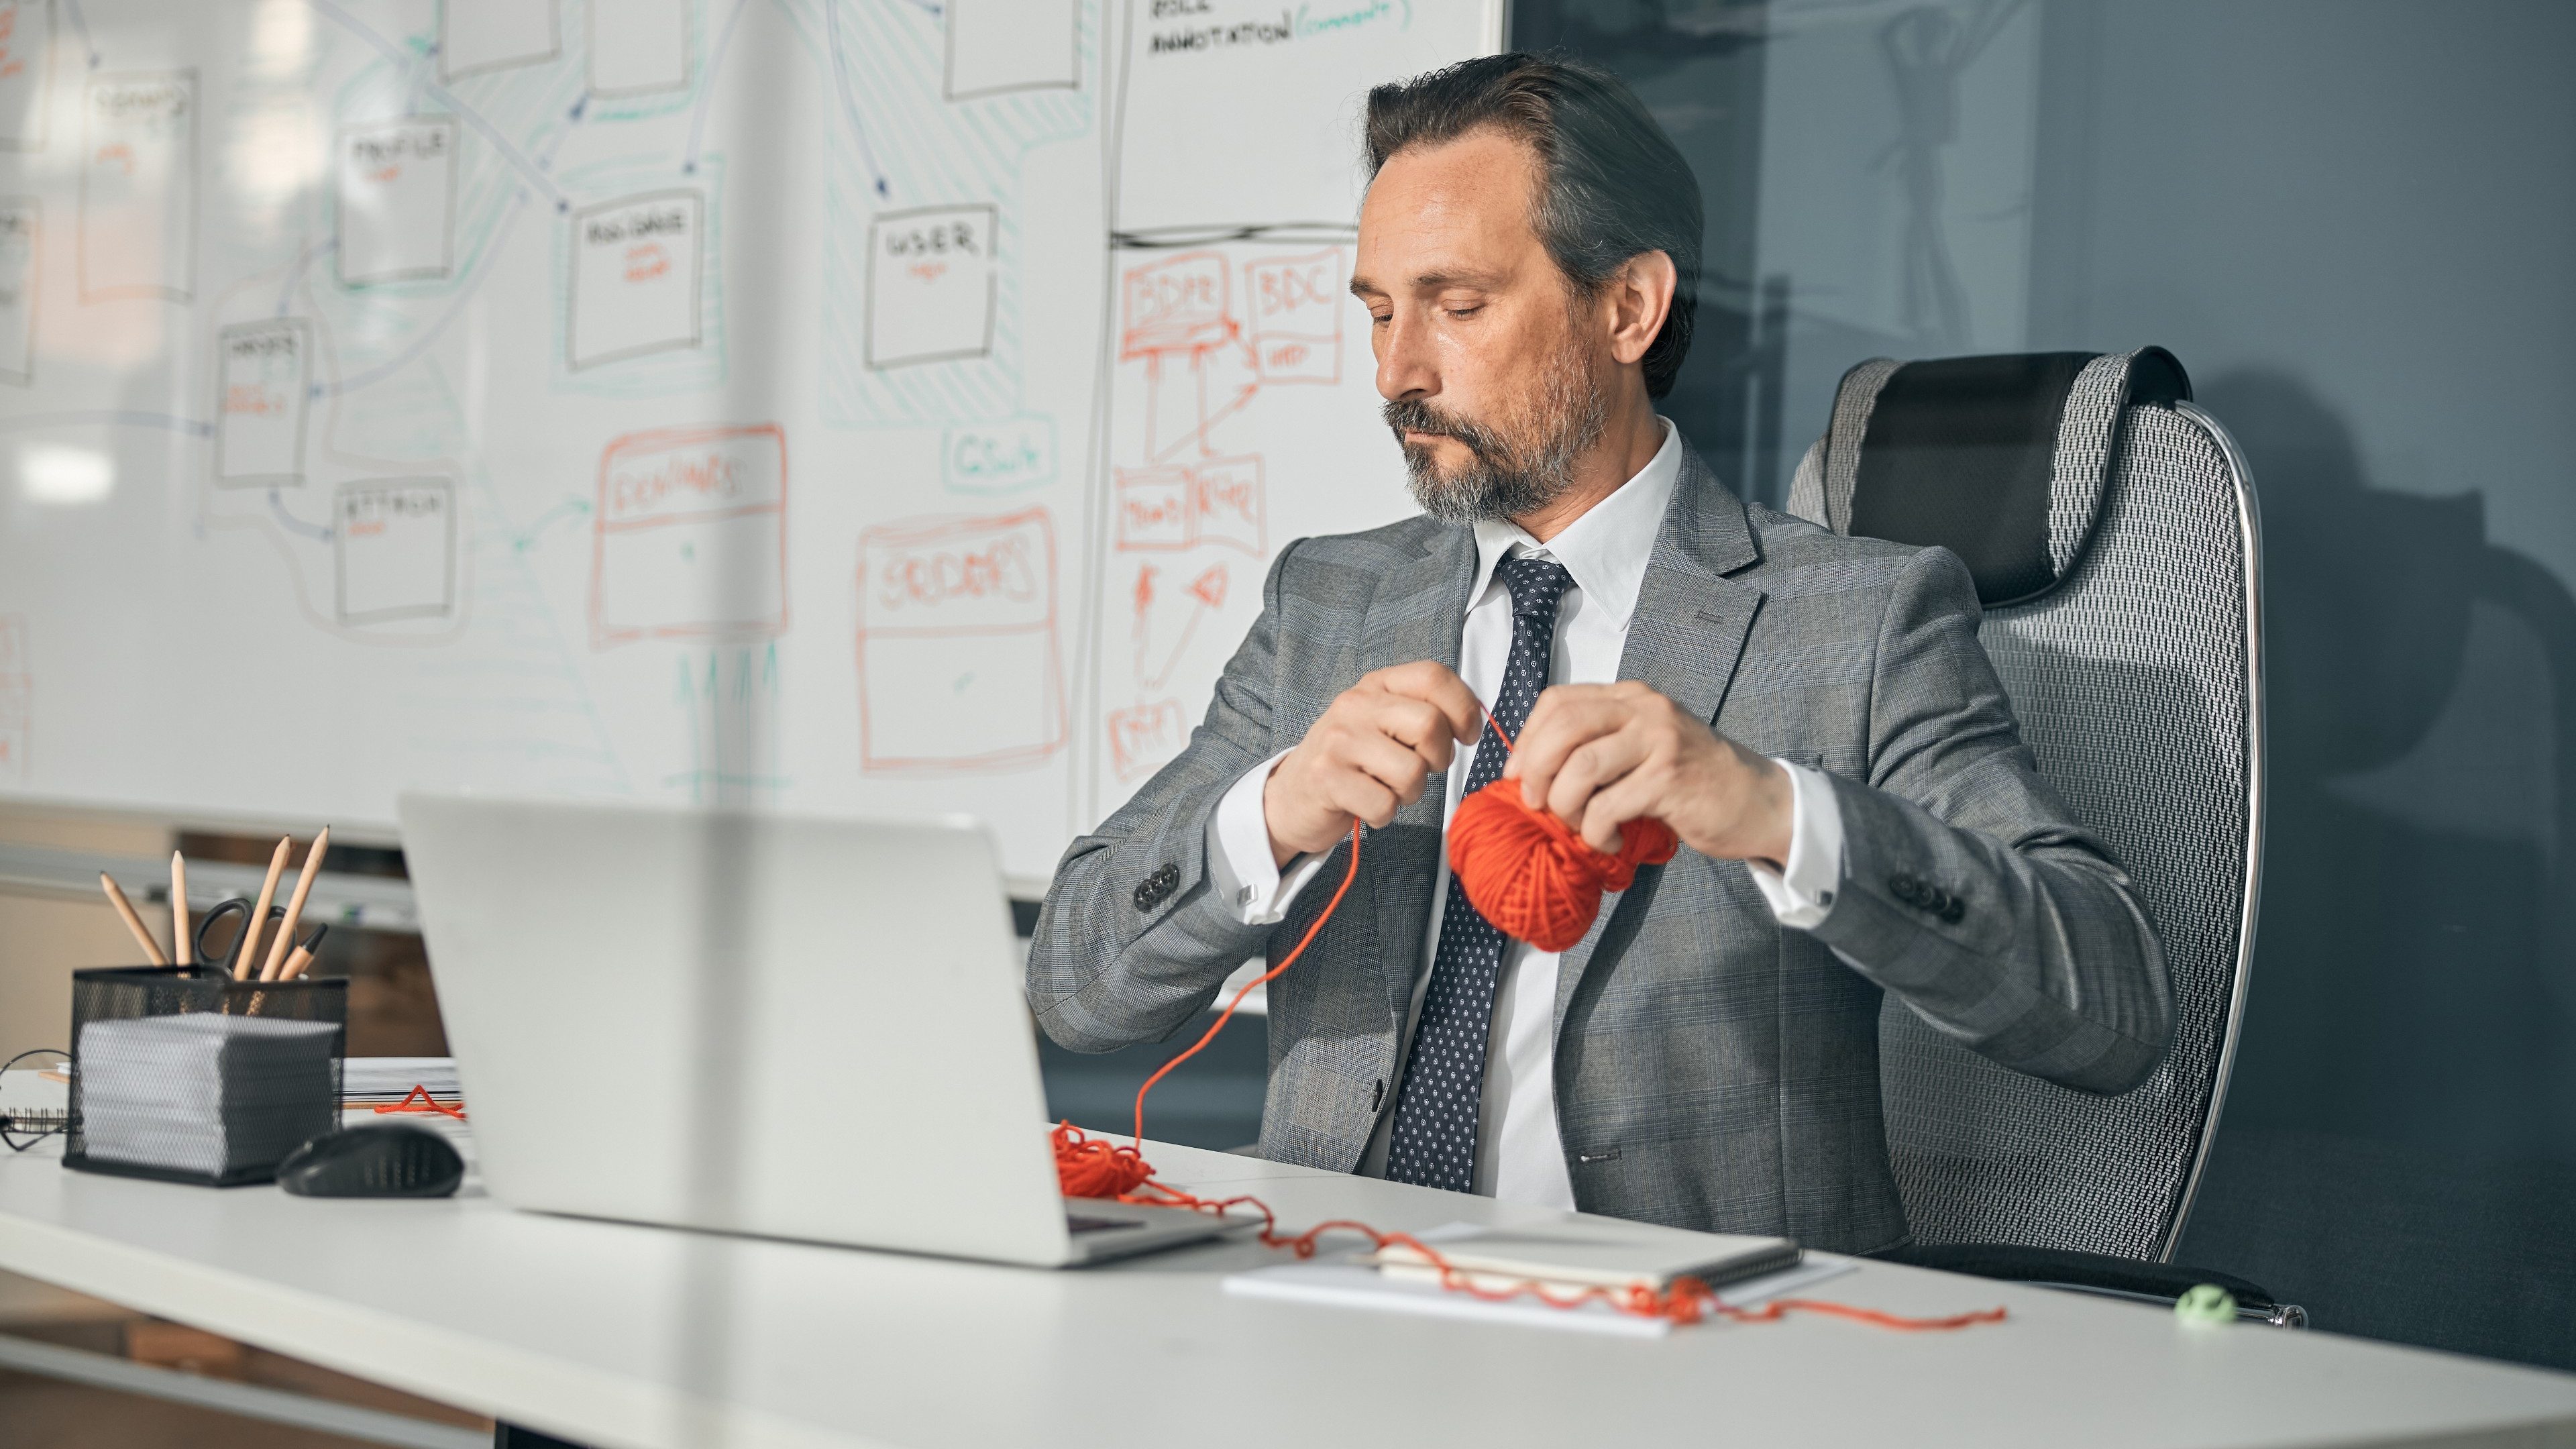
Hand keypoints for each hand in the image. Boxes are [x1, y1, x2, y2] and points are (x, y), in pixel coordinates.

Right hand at [1265, 661, 1484, 865]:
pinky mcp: (1327, 778)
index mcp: (1376, 685)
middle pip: (1430, 725)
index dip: (1464, 708)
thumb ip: (1423, 713)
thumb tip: (1474, 722)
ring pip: (1412, 772)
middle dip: (1438, 758)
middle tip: (1421, 769)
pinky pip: (1385, 804)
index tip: (1466, 736)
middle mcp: (1355, 705)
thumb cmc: (1353, 761)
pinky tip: (1366, 805)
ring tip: (1387, 789)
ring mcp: (1338, 740)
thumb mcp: (1384, 723)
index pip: (1434, 676)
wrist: (1291, 796)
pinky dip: (1384, 814)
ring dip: (1410, 793)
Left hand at [1501, 681, 1794, 866]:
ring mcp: (1660, 741)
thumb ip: (1600, 743)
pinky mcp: (1670, 779)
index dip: (1527, 739)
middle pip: (1562, 728)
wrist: (1759, 801)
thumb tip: (1531, 771)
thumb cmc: (1693, 781)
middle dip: (1535, 772)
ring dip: (1565, 806)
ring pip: (1580, 767)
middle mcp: (1645, 709)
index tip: (1517, 776)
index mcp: (1631, 696)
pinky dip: (1597, 832)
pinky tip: (1610, 842)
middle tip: (1537, 804)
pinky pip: (1608, 806)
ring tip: (1580, 827)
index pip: (1558, 701)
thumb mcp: (1643, 746)